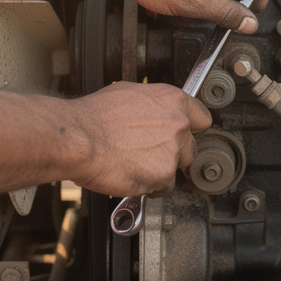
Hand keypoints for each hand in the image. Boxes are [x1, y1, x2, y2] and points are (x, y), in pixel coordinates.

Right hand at [67, 82, 211, 196]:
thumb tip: (154, 111)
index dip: (191, 130)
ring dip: (161, 170)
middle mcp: (178, 123)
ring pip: (177, 168)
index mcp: (173, 100)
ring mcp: (173, 150)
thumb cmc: (94, 117)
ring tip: (135, 164)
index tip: (183, 136)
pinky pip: (163, 187)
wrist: (78, 138)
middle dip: (174, 153)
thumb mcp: (128, 94)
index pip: (202, 118)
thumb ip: (153, 105)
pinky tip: (131, 174)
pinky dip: (149, 186)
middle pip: (191, 147)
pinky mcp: (164, 175)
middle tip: (150, 153)